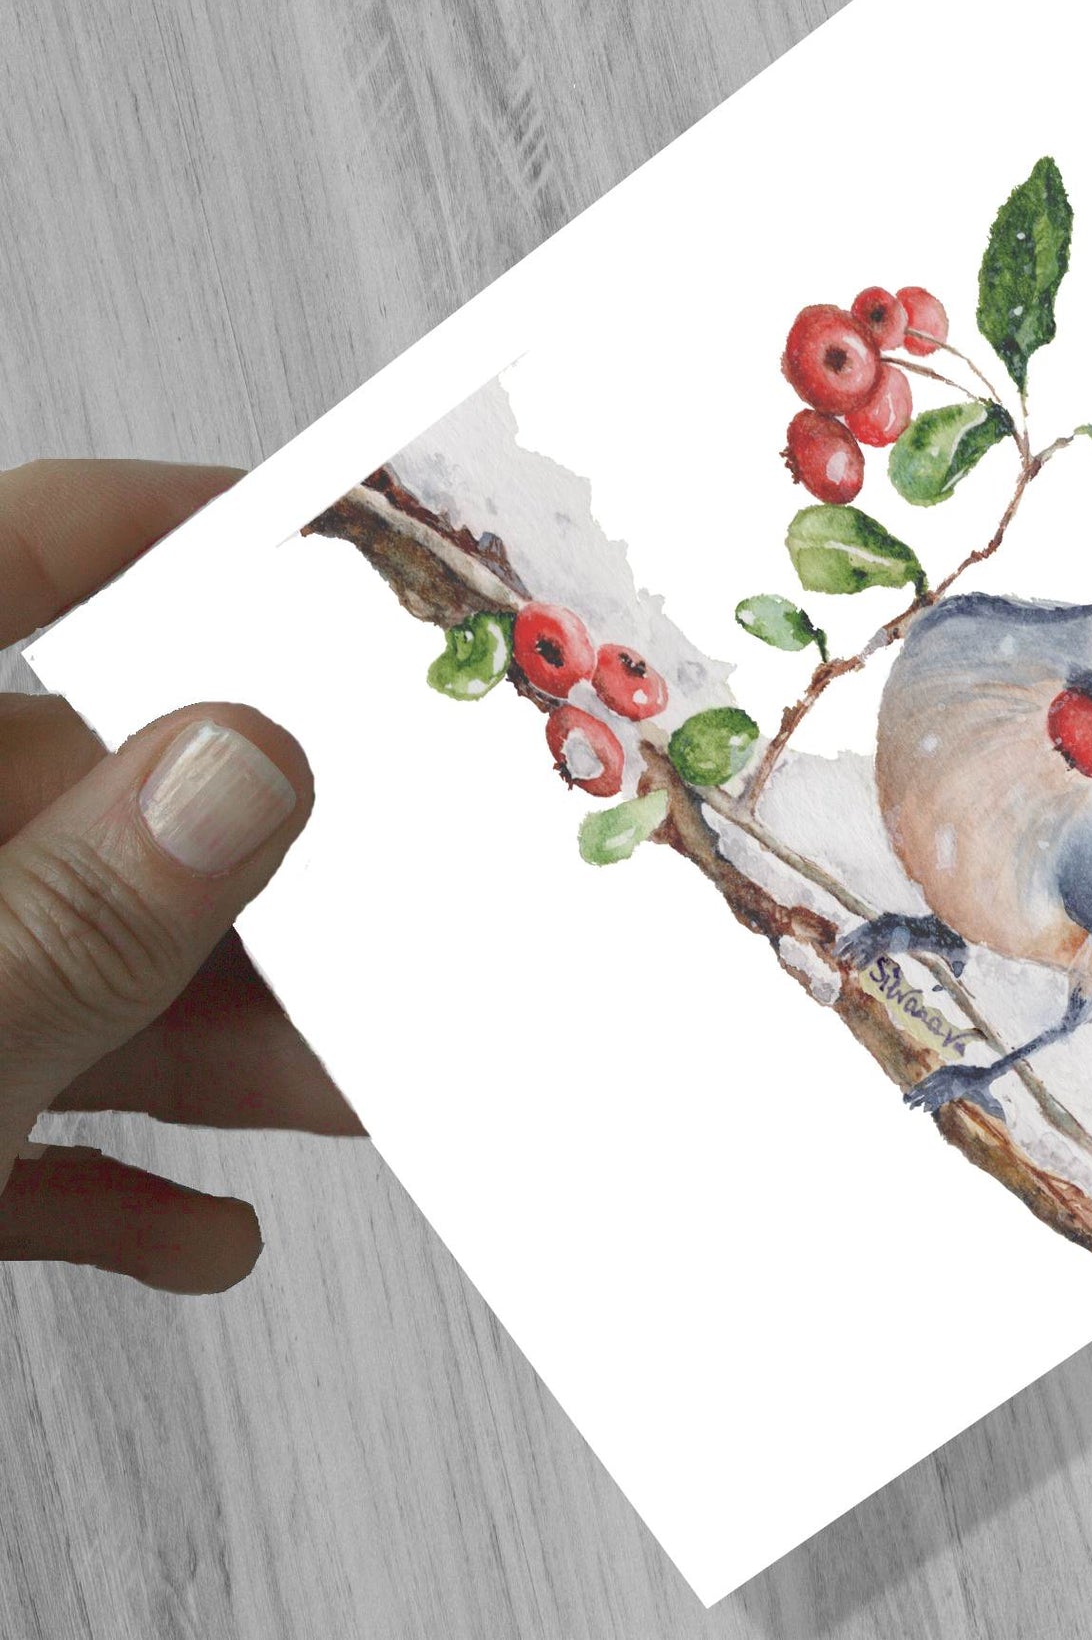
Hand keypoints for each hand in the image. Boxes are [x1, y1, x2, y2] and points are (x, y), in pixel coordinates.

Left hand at [0, 461, 355, 1294]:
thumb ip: (67, 916)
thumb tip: (237, 765)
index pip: (1, 567)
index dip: (147, 529)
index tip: (296, 540)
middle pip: (79, 813)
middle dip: (252, 880)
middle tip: (385, 902)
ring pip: (62, 980)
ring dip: (215, 1049)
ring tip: (342, 1091)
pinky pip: (4, 1130)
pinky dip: (105, 1185)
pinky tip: (197, 1231)